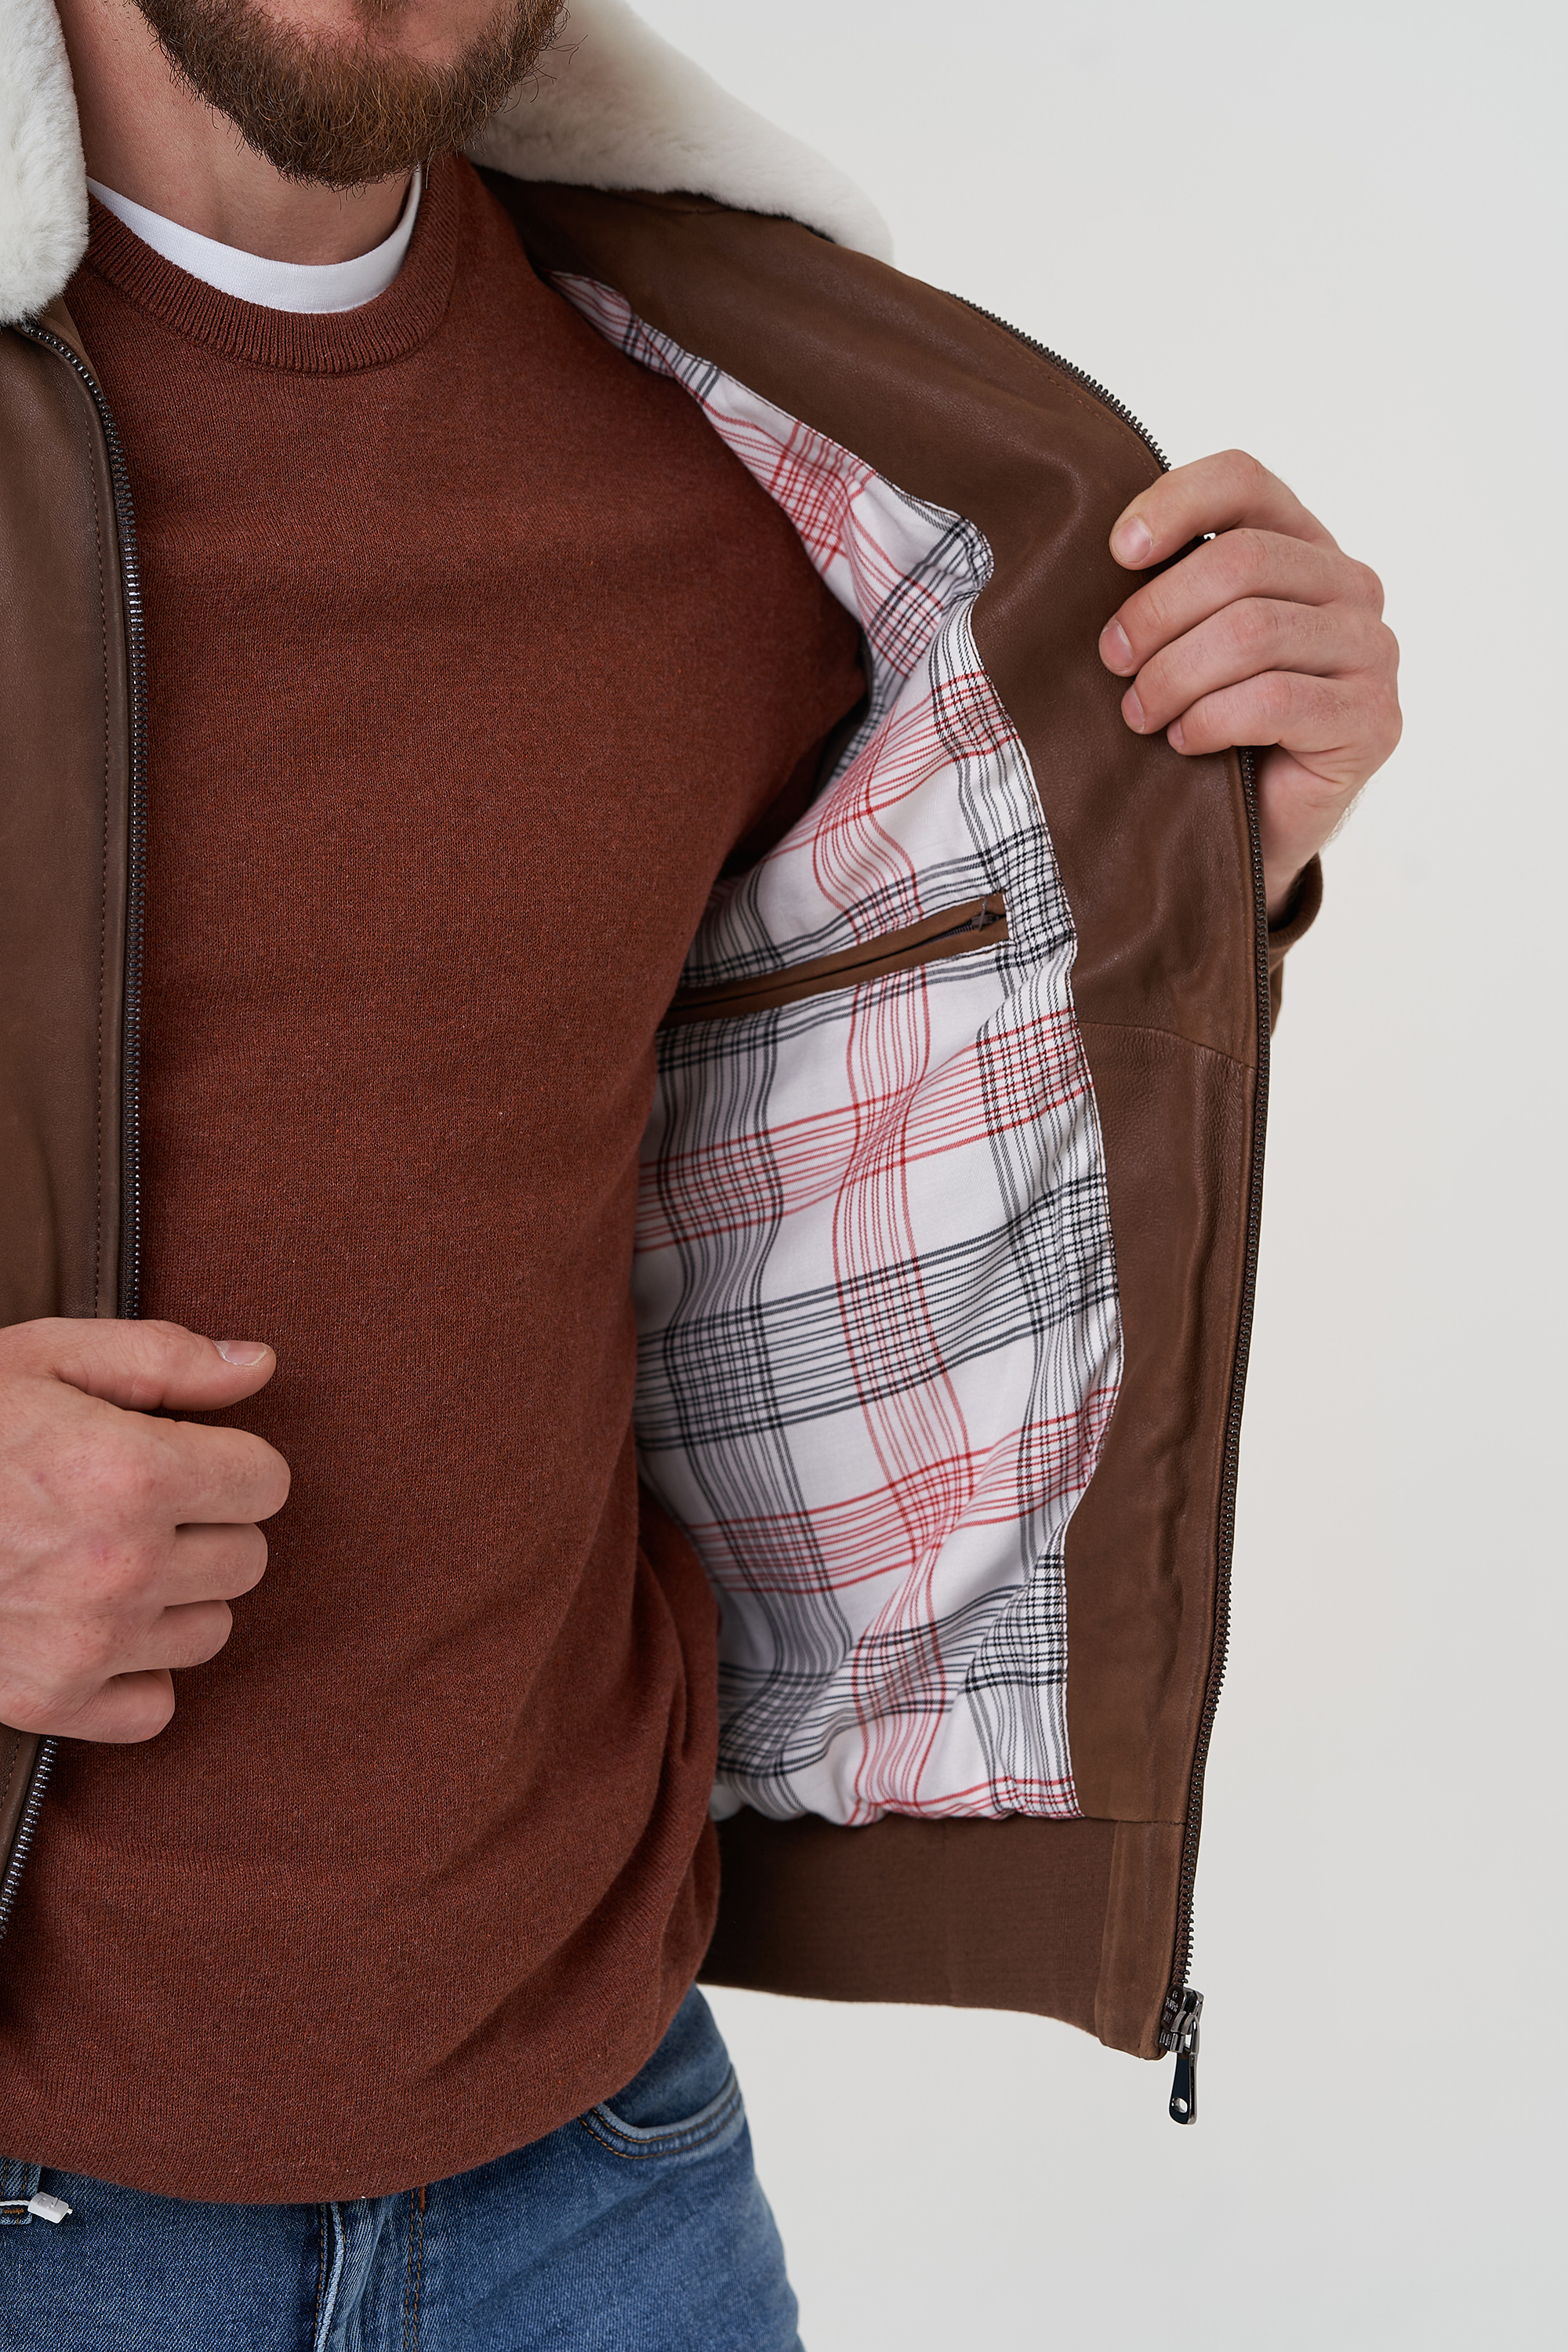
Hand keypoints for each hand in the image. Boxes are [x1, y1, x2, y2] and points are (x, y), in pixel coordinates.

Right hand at [0, 1320, 288, 1741]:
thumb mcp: (46, 1357)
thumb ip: (163, 1359)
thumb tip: (258, 1364)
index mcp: (131, 1472)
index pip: (266, 1482)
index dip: (229, 1461)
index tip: (183, 1454)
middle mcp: (121, 1565)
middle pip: (247, 1558)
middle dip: (206, 1525)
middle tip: (135, 1504)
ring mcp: (87, 1642)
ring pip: (209, 1630)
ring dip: (175, 1598)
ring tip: (104, 1559)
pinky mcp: (49, 1701)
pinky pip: (155, 1706)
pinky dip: (133, 1673)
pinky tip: (91, 1625)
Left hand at [1098, 450, 1400, 916]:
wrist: (1258, 827)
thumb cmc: (1211, 724)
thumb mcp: (1183, 639)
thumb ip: (1168, 584)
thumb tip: (1102, 550)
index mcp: (1303, 546)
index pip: (1244, 481)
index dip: (1174, 505)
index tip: (1117, 552)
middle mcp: (1352, 587)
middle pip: (1240, 562)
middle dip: (1157, 613)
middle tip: (1112, 660)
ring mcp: (1372, 652)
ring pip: (1252, 632)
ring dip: (1174, 676)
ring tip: (1139, 713)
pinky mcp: (1372, 720)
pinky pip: (1274, 700)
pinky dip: (1211, 720)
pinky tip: (1185, 740)